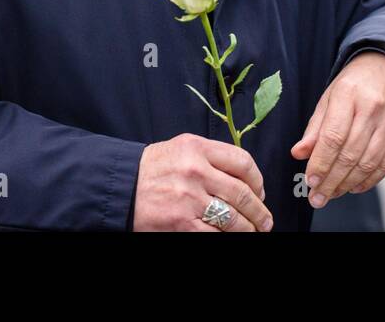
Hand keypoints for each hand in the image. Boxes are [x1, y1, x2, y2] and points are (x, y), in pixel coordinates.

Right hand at [132, 133, 272, 231]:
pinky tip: (231, 236)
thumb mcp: (182, 148)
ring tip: (253, 231)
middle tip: (265, 220)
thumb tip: (245, 177)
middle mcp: (196, 171)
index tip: (260, 192)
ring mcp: (189, 199)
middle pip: (242, 193)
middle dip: (259, 211)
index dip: (258, 181)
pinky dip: (226, 236)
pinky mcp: (181, 224)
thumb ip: (212, 156)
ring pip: (233, 218)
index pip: (243, 162)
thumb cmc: (152, 168)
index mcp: (198, 148)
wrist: (119, 186)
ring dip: (248, 228)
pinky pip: (214, 234)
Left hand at [290, 51, 384, 208]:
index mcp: (349, 94)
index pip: (333, 137)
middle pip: (350, 154)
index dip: (320, 163)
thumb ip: (315, 127)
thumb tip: (299, 154)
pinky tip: (355, 186)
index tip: (310, 181)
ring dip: (348, 184)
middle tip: (317, 198)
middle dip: (331, 181)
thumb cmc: (356, 83)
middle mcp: (373, 106)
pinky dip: (370, 180)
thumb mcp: (330, 97)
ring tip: (333, 194)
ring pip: (369, 162)